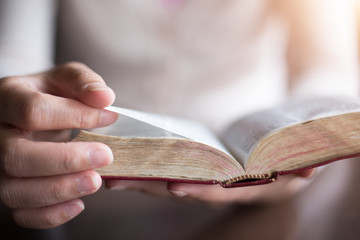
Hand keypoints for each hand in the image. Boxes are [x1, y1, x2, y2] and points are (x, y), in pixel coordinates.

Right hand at [0, 62, 117, 227]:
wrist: (34, 114)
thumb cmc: (52, 95)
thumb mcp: (66, 79)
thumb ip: (83, 82)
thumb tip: (104, 97)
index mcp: (8, 99)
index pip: (33, 111)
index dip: (75, 115)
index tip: (110, 117)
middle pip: (16, 156)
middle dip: (65, 160)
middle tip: (105, 156)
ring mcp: (0, 166)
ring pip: (15, 190)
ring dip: (60, 190)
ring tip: (95, 181)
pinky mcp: (11, 189)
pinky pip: (21, 213)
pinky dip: (50, 214)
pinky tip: (79, 204)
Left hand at [105, 169, 314, 203]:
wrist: (273, 153)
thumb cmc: (285, 159)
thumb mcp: (297, 164)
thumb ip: (301, 167)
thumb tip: (308, 168)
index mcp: (242, 189)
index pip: (217, 193)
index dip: (197, 190)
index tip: (172, 186)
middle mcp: (219, 188)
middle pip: (183, 188)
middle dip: (153, 186)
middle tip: (121, 179)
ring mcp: (203, 178)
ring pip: (170, 180)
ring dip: (142, 177)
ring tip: (113, 171)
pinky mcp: (194, 167)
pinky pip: (168, 167)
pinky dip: (148, 165)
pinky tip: (128, 159)